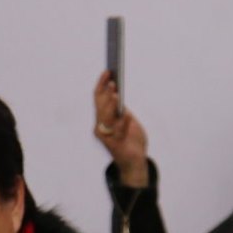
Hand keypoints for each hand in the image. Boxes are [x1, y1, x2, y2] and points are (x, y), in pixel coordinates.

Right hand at [92, 70, 149, 186]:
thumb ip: (121, 109)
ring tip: (115, 93)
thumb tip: (117, 94)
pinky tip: (127, 115)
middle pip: (99, 104)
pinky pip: (117, 130)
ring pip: (105, 116)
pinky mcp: (112, 144)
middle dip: (105, 91)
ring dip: (110, 104)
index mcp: (103, 117)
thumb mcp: (127, 119)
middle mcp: (100, 125)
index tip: (108, 72)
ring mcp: (105, 135)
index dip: (102, 83)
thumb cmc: (131, 139)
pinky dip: (123, 122)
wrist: (134, 161)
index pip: (98, 97)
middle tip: (112, 81)